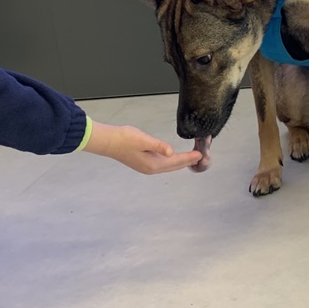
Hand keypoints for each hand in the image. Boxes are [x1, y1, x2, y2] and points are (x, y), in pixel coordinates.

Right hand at [83, 121, 203, 173]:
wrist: (107, 141)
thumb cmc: (124, 138)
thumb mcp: (143, 139)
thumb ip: (158, 146)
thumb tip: (172, 152)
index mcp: (153, 164)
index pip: (176, 161)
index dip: (189, 157)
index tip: (201, 154)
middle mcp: (151, 168)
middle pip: (174, 166)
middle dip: (188, 162)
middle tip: (201, 157)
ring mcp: (146, 167)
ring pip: (168, 166)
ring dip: (180, 162)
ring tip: (191, 157)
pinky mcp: (142, 162)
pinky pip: (162, 164)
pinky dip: (171, 161)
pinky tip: (173, 157)